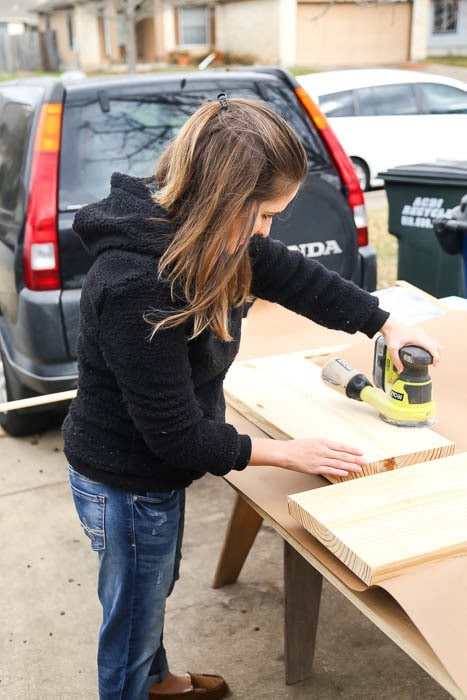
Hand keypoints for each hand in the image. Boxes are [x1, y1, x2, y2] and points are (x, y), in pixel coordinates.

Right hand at [250, 437, 366, 478]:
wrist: (285, 453)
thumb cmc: (297, 447)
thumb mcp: (312, 442)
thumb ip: (324, 446)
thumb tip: (336, 451)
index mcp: (322, 442)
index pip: (341, 446)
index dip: (352, 450)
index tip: (361, 452)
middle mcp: (322, 450)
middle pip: (342, 455)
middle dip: (355, 459)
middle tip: (365, 462)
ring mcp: (319, 459)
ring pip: (338, 463)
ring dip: (350, 466)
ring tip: (359, 469)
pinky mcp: (314, 468)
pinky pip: (329, 470)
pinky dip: (338, 472)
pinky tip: (345, 473)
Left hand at [378, 316, 441, 372]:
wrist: (389, 325)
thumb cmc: (392, 333)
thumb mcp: (393, 348)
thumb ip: (396, 360)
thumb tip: (400, 369)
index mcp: (418, 338)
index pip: (433, 348)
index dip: (436, 357)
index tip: (435, 364)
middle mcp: (422, 335)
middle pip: (437, 346)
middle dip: (438, 355)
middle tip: (433, 363)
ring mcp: (422, 333)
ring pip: (435, 342)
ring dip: (435, 351)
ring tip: (431, 359)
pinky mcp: (420, 333)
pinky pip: (430, 340)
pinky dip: (431, 347)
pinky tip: (426, 352)